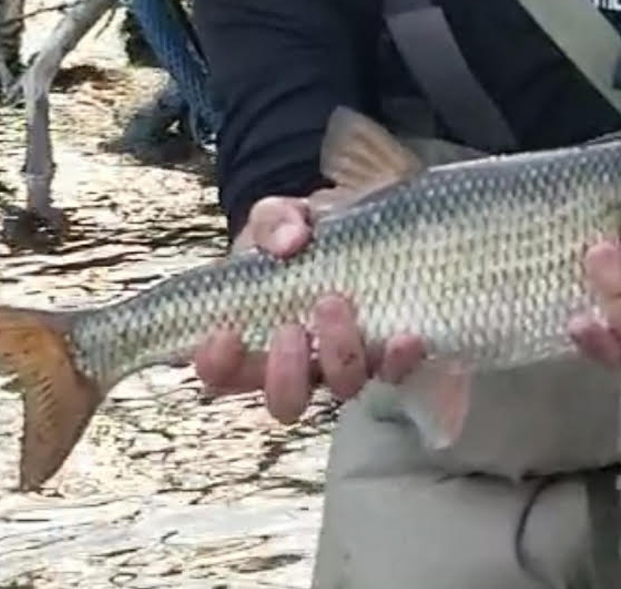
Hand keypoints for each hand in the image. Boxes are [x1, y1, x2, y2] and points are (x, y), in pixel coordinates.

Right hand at [192, 196, 425, 422]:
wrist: (355, 227)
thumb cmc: (302, 234)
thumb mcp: (280, 218)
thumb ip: (274, 221)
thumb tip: (288, 241)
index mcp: (255, 338)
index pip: (221, 374)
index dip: (216, 365)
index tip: (224, 333)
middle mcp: (300, 364)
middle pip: (284, 402)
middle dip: (285, 371)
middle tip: (290, 326)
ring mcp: (345, 364)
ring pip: (340, 389)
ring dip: (337, 355)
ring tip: (334, 303)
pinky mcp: (387, 356)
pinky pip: (395, 371)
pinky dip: (397, 358)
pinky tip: (404, 336)